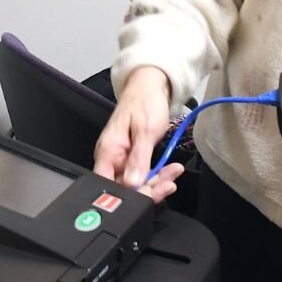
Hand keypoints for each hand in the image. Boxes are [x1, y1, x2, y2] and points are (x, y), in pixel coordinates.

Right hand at [94, 66, 180, 203]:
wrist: (150, 87)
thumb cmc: (144, 102)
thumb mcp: (144, 130)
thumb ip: (138, 159)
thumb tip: (132, 184)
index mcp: (107, 151)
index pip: (108, 184)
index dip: (126, 194)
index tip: (147, 194)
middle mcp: (112, 157)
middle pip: (124, 187)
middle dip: (148, 188)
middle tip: (168, 184)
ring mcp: (123, 158)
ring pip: (136, 182)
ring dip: (157, 181)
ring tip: (174, 173)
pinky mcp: (133, 158)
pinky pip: (143, 173)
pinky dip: (158, 174)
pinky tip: (171, 170)